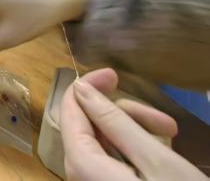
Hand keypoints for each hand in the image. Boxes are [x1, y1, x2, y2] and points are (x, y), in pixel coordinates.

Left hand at [63, 69, 190, 180]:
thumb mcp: (154, 159)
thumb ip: (114, 122)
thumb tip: (81, 89)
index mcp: (83, 166)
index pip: (71, 110)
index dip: (89, 86)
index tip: (115, 73)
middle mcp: (81, 176)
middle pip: (91, 126)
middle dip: (127, 117)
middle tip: (168, 124)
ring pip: (106, 141)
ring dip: (138, 134)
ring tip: (172, 138)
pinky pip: (114, 160)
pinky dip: (137, 151)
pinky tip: (165, 154)